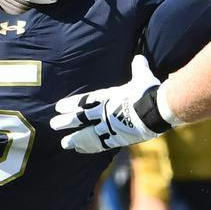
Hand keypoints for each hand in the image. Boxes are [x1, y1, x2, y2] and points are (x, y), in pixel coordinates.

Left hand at [51, 55, 175, 153]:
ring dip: (75, 139)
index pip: (85, 100)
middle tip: (53, 124)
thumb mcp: (143, 77)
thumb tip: (139, 59)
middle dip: (66, 122)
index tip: (59, 107)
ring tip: (64, 144)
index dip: (71, 104)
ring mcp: (110, 127)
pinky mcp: (118, 138)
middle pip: (81, 118)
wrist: (157, 110)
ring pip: (87, 134)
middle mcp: (105, 112)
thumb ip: (139, 68)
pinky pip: (101, 144)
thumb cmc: (149, 92)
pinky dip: (91, 148)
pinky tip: (82, 150)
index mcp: (108, 97)